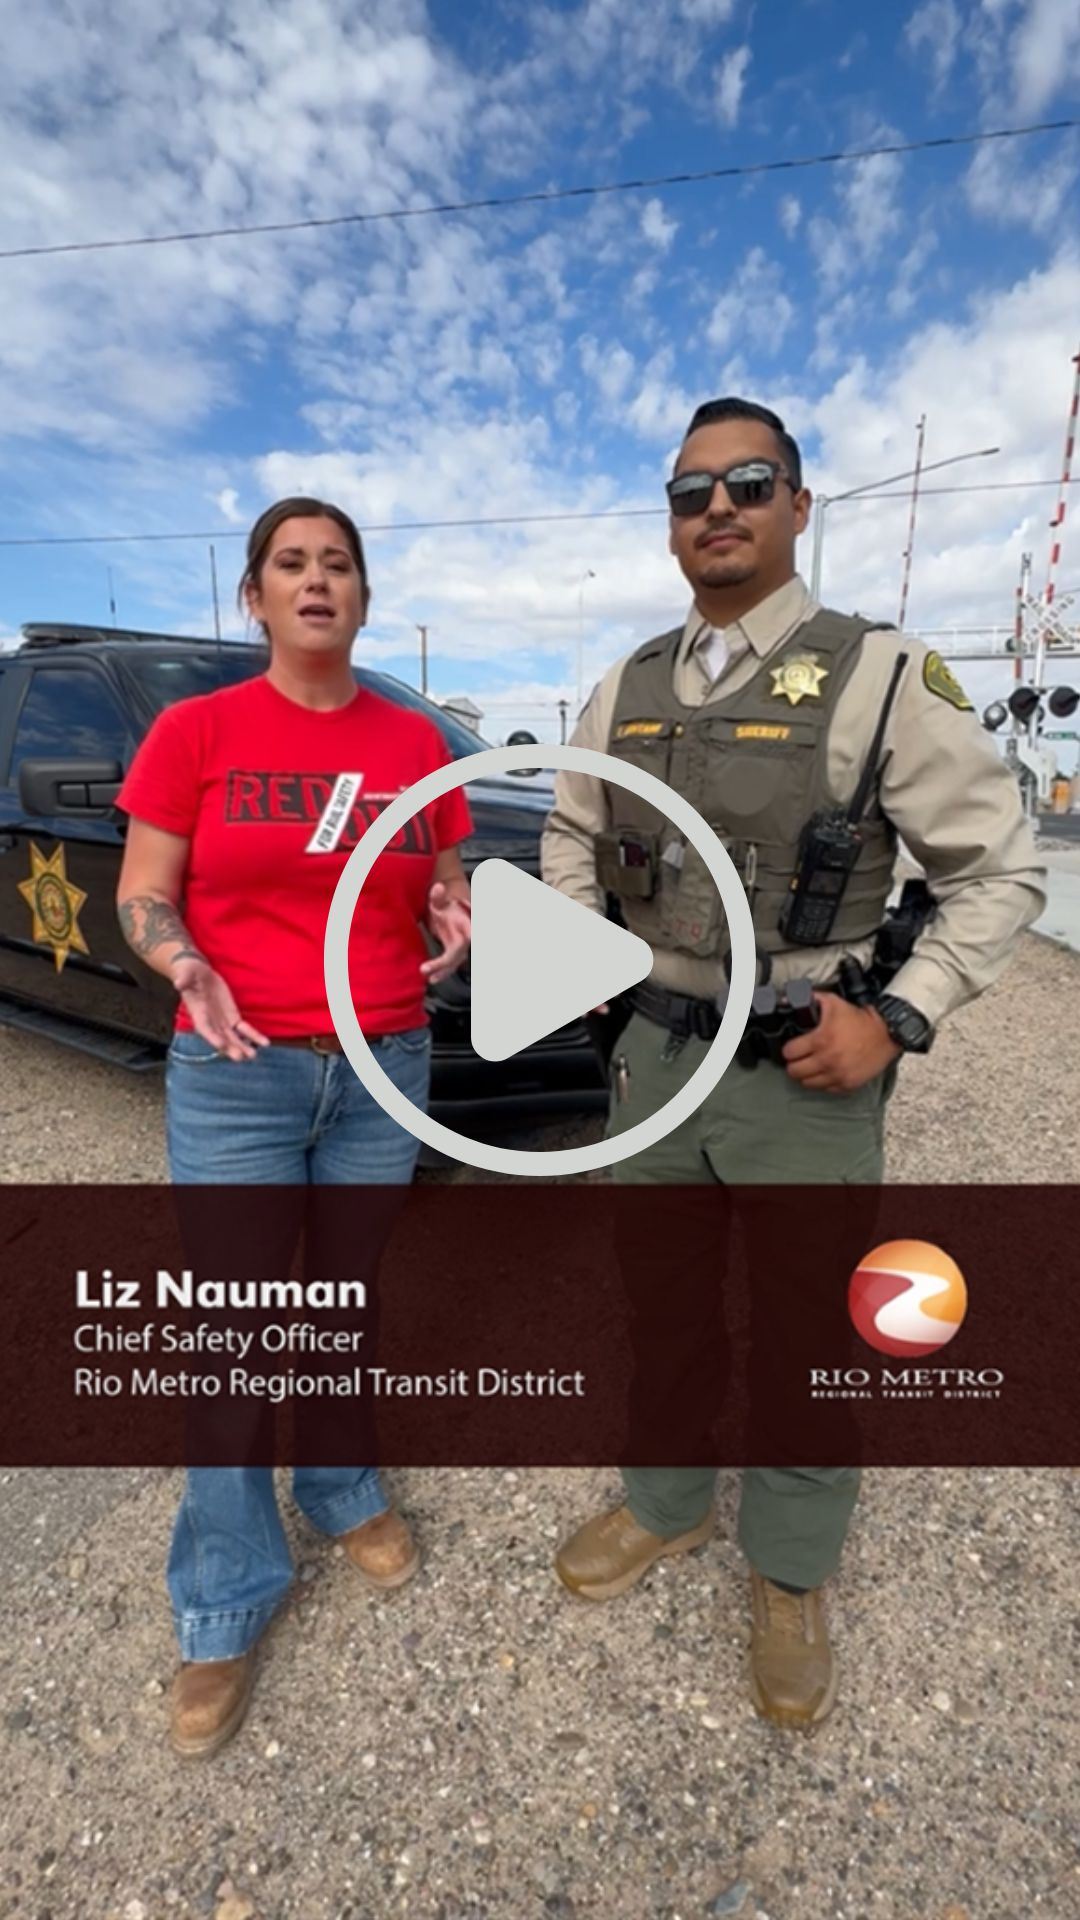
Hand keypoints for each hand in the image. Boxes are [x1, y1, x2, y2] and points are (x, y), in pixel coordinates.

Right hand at [169, 955, 269, 1060]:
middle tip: (240, 1057)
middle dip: (230, 1047)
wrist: (198, 973)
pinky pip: (244, 1029)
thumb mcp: (185, 973)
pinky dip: (253, 1036)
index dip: (212, 1037)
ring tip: (253, 1055)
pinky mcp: (232, 1016)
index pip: (204, 1028)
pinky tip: (264, 1043)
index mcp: (198, 1013)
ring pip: (233, 1037)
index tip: (221, 1045)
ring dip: (243, 1046)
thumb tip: (178, 983)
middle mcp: (210, 1021)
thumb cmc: (188, 972)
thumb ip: (183, 979)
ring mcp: (222, 1021)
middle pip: (220, 1038)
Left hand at [420, 882, 471, 984]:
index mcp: (466, 925)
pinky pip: (450, 965)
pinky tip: (432, 979)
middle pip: (457, 954)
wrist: (453, 911)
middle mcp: (466, 939)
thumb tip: (438, 888)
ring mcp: (461, 948)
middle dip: (443, 964)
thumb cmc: (447, 906)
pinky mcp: (454, 954)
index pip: (469, 936)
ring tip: (431, 979)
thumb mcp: (440, 900)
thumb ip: (438, 896)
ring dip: (443, 972)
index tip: (457, 951)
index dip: (464, 944)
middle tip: (425, 969)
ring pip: (454, 963)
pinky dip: (442, 972)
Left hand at [781, 990, 900, 1093]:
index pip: (789, 1053)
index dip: (788, 1049)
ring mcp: (838, 1074)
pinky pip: (826, 1089)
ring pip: (807, 1083)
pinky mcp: (848, 1084)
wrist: (885, 1033)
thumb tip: (790, 998)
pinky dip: (823, 1082)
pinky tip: (825, 1073)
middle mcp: (828, 1060)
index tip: (792, 1048)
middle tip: (798, 1059)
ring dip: (806, 1075)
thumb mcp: (832, 1002)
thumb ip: (810, 999)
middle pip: (794, 1071)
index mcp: (821, 1040)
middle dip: (794, 1064)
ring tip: (810, 1066)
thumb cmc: (859, 1020)